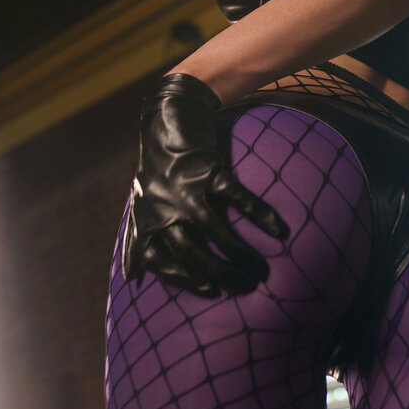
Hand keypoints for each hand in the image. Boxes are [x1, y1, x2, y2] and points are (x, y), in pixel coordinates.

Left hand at [122, 72, 289, 297]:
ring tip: (262, 270)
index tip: (212, 290)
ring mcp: (187, 189)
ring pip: (216, 230)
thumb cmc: (157, 166)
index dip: (185, 280)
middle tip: (247, 285)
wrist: (170, 117)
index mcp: (148, 219)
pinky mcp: (209, 170)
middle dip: (220, 273)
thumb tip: (131, 276)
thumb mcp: (140, 202)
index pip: (159, 260)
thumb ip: (135, 239)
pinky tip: (278, 230)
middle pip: (192, 252)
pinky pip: (237, 198)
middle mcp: (164, 207)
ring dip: (241, 254)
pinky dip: (259, 215)